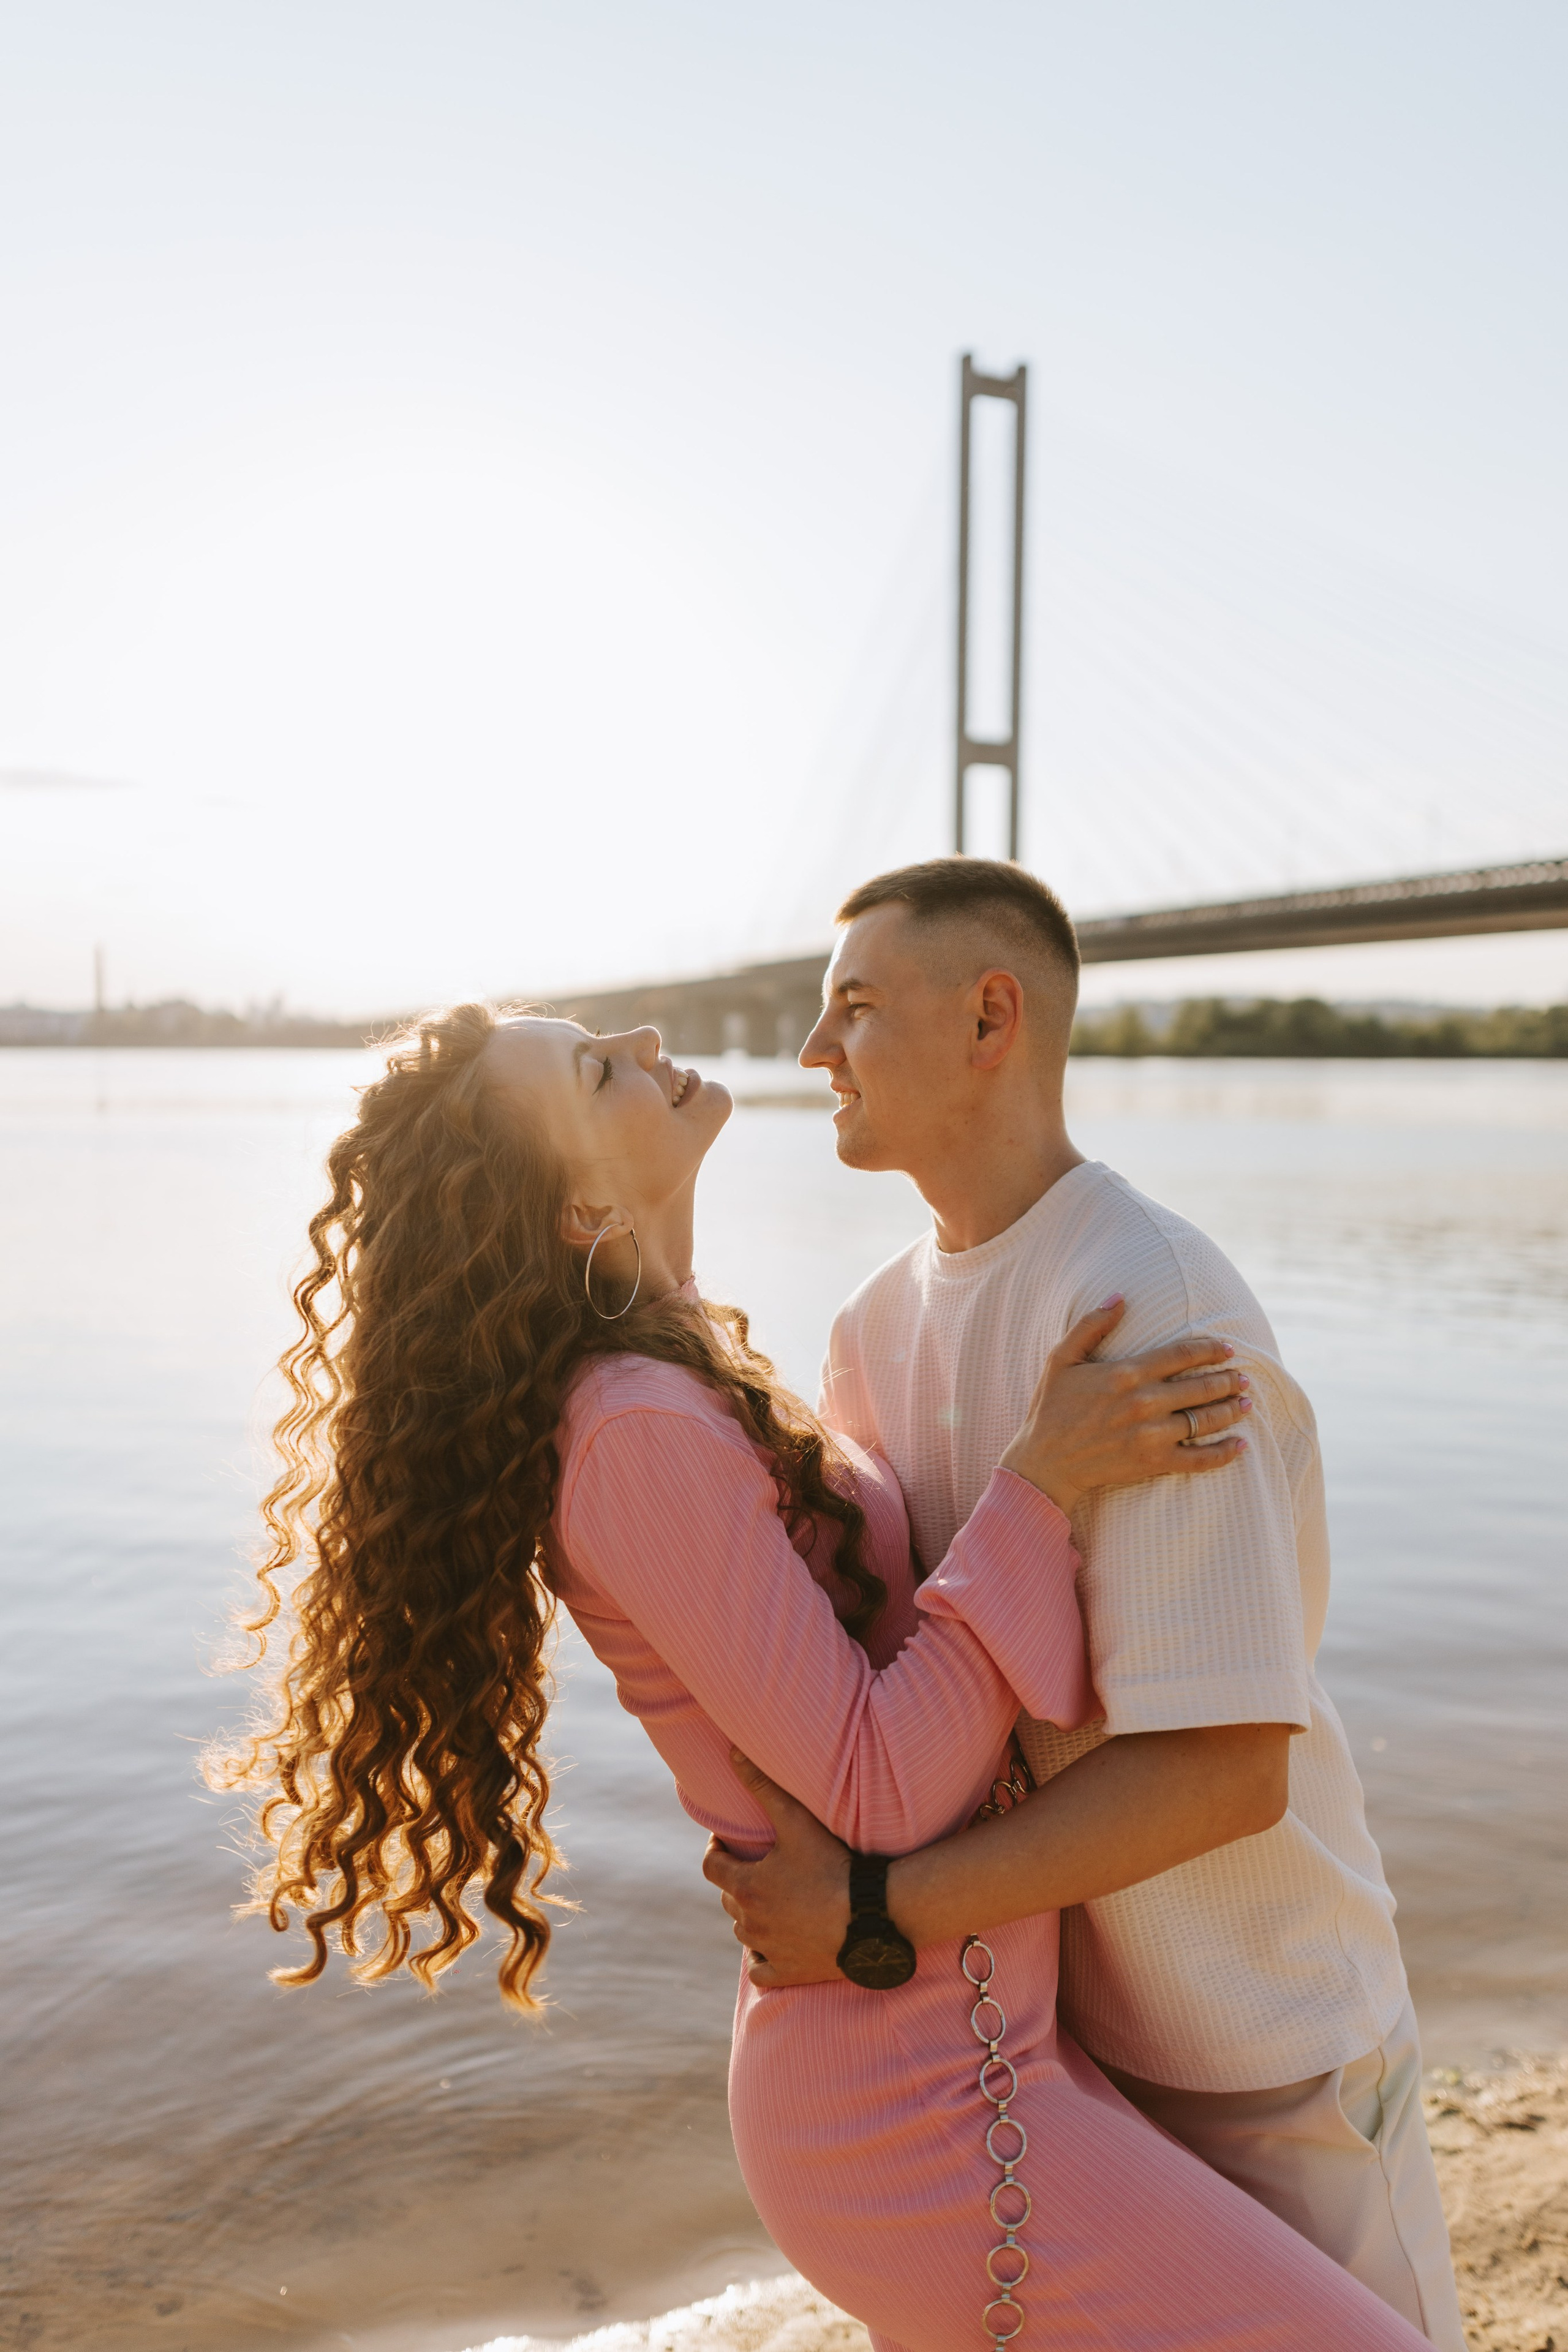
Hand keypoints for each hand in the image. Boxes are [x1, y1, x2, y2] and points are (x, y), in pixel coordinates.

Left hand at [701, 1750, 851, 1988]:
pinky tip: (773, 1945)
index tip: (725, 1842)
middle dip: (736, 1880)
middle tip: (755, 1866)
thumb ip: (763, 1786)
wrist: (871, 1919)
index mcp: (746, 1886)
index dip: (715, 1851)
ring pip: (743, 1933)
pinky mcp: (789, 1972)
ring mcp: (769, 1950)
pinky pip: (761, 1970)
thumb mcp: (796, 1821)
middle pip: (728, 1898)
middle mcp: (750, 1921)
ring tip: (767, 1900)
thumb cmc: (833, 1867)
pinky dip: (762, 1957)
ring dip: (749, 1916)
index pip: (711, 1867)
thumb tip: (733, 1752)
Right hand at [999, 1298, 1249, 1515]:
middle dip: (1228, 1380)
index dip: (1209, 1349)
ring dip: (1232, 1410)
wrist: (1044, 1463)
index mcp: (1126, 1373)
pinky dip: (1224, 1454)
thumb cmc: (1050, 1408)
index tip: (1227, 1348)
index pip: (1181, 1354)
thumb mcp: (1061, 1359)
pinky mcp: (1153, 1462)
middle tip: (1244, 1377)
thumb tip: (1120, 1296)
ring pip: (1205, 1420)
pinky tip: (1241, 1446)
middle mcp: (1144, 1402)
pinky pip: (1199, 1459)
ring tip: (1246, 1403)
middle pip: (1201, 1386)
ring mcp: (1151, 1435)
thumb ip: (1091, 1325)